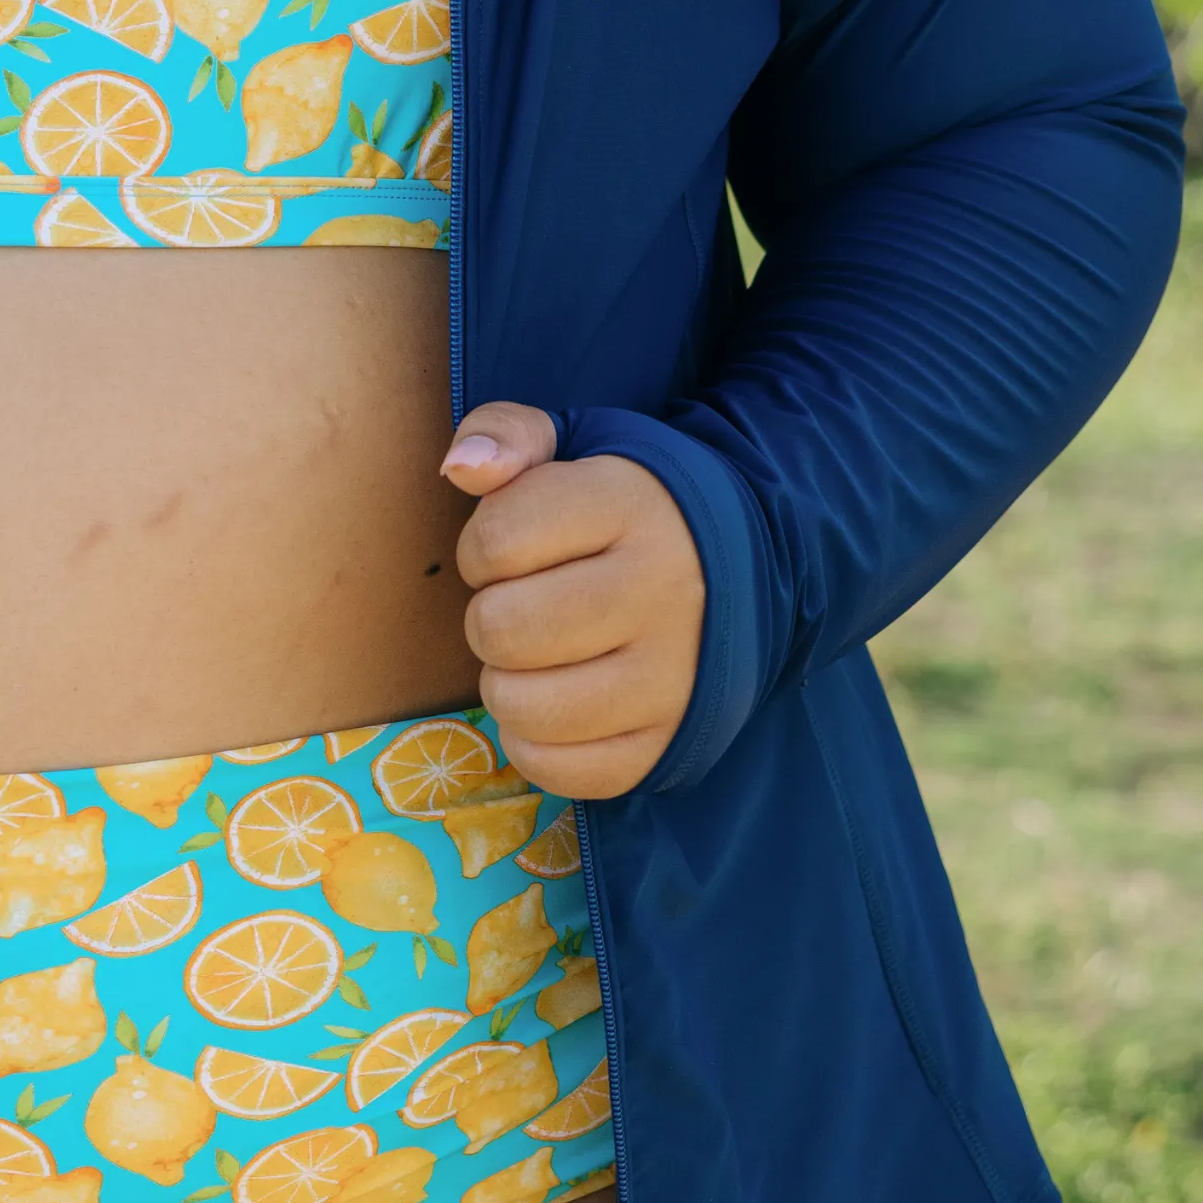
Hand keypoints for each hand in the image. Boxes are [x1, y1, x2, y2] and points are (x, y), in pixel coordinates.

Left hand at [441, 402, 704, 799]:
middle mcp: (660, 593)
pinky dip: (535, 741)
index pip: (496, 541)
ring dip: (506, 681)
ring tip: (536, 653)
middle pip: (501, 630)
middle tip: (521, 601)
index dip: (480, 546)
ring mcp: (671, 678)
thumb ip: (506, 433)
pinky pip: (558, 769)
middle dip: (489, 615)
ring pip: (524, 706)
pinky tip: (554, 701)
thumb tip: (459, 467)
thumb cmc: (627, 505)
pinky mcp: (667, 744)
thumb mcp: (573, 446)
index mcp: (630, 506)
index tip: (511, 545)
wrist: (743, 564)